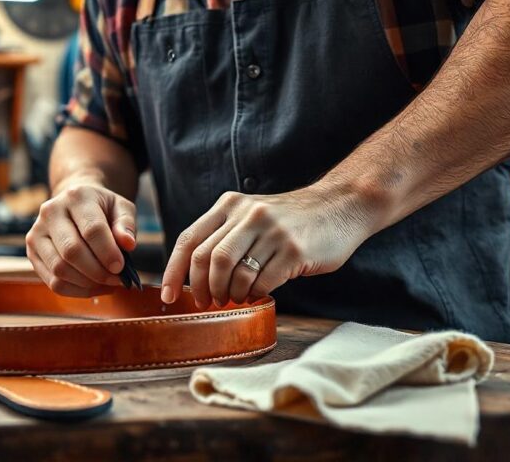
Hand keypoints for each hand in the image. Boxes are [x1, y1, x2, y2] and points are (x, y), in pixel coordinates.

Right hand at [27, 183, 136, 296]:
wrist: (74, 206)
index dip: (108, 253)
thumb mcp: (120, 207)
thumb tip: (128, 244)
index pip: (92, 229)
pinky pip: (53, 282)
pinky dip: (76, 290)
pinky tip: (92, 286)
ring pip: (60, 269)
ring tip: (106, 283)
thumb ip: (126, 224)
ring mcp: (37, 233)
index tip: (121, 267)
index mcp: (76, 197)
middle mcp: (50, 212)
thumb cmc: (101, 209)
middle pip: (72, 251)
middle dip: (98, 271)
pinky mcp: (32, 252)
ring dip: (87, 283)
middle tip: (115, 279)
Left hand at [160, 185, 379, 307]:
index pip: (188, 240)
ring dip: (228, 294)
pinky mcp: (293, 250)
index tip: (168, 296)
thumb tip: (192, 276)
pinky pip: (261, 282)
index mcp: (229, 205)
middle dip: (201, 289)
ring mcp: (271, 231)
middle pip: (206, 259)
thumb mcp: (251, 215)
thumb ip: (224, 236)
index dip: (174, 272)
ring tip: (234, 299)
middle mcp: (247, 214)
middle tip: (207, 303)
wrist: (341, 206)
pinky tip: (257, 295)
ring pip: (232, 272)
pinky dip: (253, 294)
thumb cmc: (290, 220)